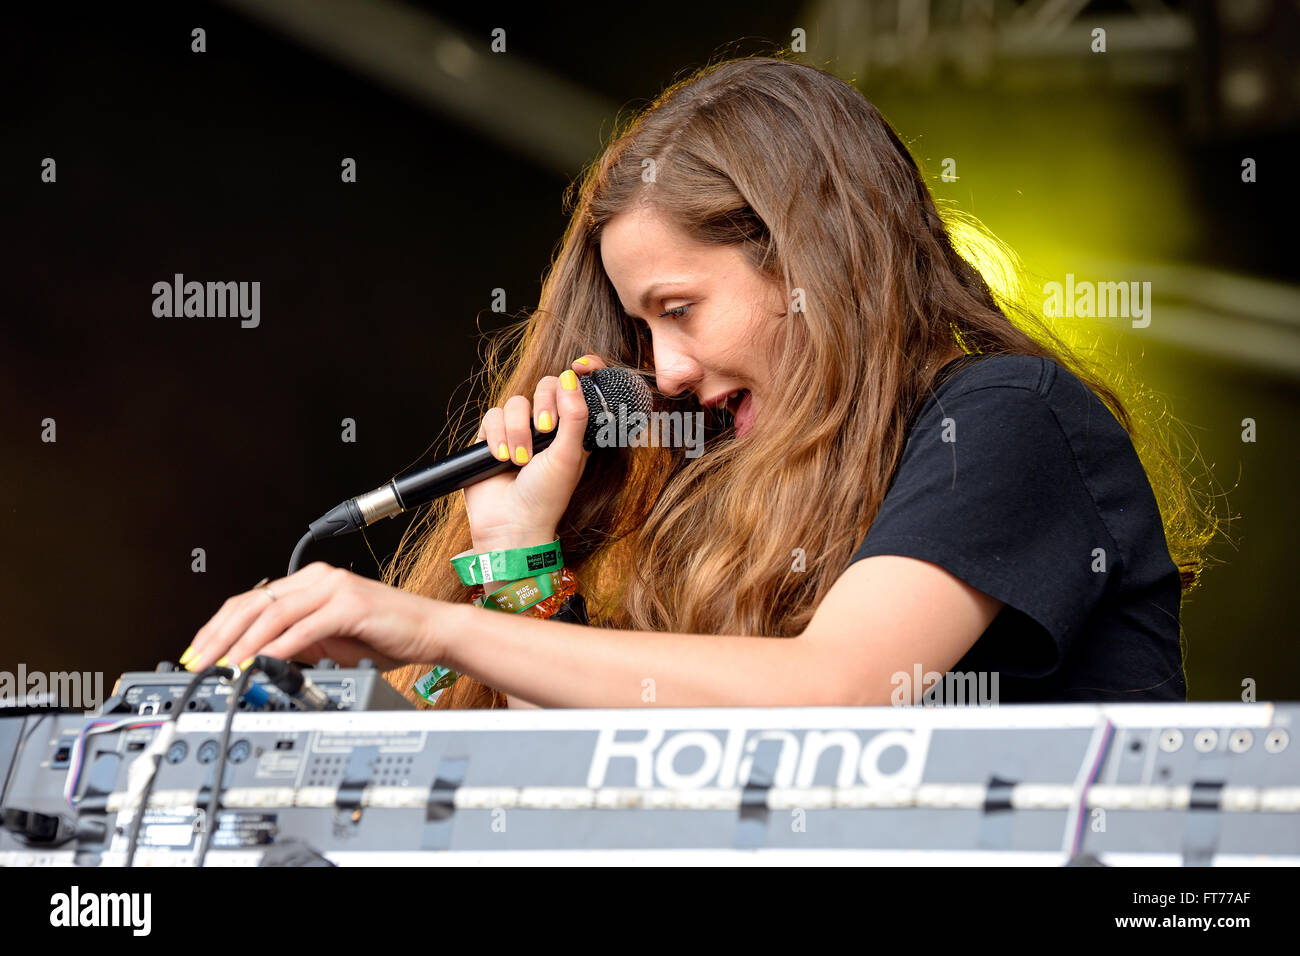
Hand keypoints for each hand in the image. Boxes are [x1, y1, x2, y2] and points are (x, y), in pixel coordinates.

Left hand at [179, 562, 449, 672]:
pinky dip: (275, 650)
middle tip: (198, 663)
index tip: (198, 654)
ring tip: (223, 668)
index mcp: (310, 583)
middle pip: (252, 603)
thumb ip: (296, 642)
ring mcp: (333, 590)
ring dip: (240, 644)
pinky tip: (259, 665)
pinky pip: (302, 629)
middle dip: (218, 636)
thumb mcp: (330, 641)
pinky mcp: (348, 606)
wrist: (431, 632)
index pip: (250, 600)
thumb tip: (256, 659)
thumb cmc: (387, 636)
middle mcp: (318, 579)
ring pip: (271, 614)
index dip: (217, 627)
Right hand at [465, 354, 604, 550]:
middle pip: (544, 386)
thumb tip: (573, 376)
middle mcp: (545, 427)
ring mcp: (517, 431)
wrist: (510, 525)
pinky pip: (491, 416)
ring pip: (514, 403)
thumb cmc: (546, 497)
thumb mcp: (569, 455)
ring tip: (519, 460)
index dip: (579, 374)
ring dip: (517, 430)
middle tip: (545, 429)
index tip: (584, 364)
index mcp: (571, 430)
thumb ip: (574, 415)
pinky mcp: (490, 438)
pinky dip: (496, 436)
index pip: (575, 389)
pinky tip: (501, 459)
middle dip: (543, 405)